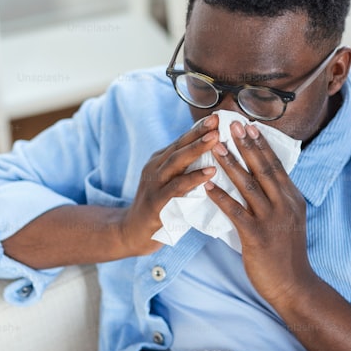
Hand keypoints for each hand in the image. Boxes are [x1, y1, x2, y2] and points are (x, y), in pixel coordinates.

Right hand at [118, 114, 219, 254]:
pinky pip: (177, 187)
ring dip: (197, 149)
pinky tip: (210, 171)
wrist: (133, 234)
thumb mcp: (171, 185)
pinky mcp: (156, 203)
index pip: (181, 141)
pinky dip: (194, 178)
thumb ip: (186, 171)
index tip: (217, 116)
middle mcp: (155, 169)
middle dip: (199, 133)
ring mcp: (153, 185)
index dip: (198, 129)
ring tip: (216, 140)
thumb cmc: (160, 209)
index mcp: (159, 162)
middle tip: (217, 121)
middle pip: (179, 146)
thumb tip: (215, 157)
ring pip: (176, 162)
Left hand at [205, 121, 318, 308]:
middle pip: (264, 168)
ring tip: (216, 147)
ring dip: (231, 164)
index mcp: (292, 199)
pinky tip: (208, 185)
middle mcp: (285, 205)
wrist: (293, 285)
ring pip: (248, 186)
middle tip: (232, 124)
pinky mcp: (257, 236)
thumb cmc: (286, 254)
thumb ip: (278, 200)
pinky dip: (221, 197)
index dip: (261, 144)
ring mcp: (272, 220)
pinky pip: (236, 212)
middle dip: (246, 145)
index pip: (276, 165)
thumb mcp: (289, 220)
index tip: (249, 125)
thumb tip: (263, 180)